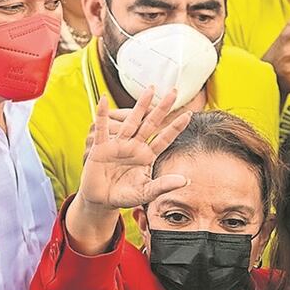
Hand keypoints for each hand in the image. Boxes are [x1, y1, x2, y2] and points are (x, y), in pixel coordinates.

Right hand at [77, 87, 191, 214]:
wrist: (101, 200)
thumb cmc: (124, 195)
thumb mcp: (145, 192)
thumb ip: (163, 185)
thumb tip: (185, 180)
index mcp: (147, 156)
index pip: (164, 138)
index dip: (176, 127)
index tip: (188, 114)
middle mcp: (135, 146)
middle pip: (151, 123)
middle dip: (162, 108)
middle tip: (174, 91)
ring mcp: (119, 144)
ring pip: (132, 121)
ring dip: (140, 105)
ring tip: (150, 89)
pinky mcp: (101, 147)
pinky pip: (102, 128)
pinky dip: (102, 114)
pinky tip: (104, 99)